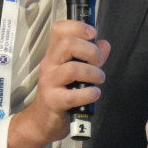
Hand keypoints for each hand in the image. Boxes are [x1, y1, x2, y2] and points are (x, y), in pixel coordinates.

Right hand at [7, 20, 108, 147]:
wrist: (43, 121)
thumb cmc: (61, 93)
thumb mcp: (76, 72)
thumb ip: (91, 56)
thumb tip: (104, 44)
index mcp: (55, 54)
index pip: (60, 29)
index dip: (78, 26)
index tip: (92, 34)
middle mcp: (50, 64)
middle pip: (67, 44)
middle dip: (91, 51)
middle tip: (99, 62)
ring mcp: (50, 82)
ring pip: (72, 69)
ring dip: (93, 73)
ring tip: (99, 79)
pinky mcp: (54, 101)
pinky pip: (73, 95)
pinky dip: (89, 93)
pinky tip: (94, 94)